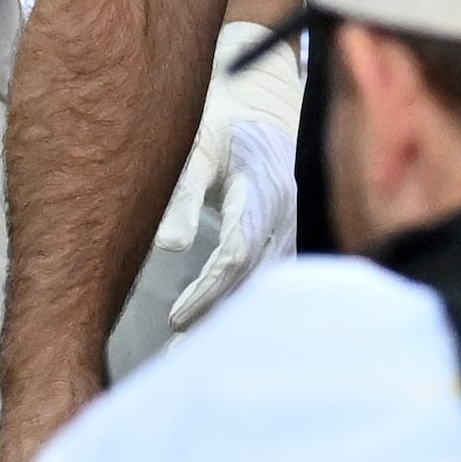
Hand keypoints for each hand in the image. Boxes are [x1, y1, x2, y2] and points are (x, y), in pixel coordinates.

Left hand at [163, 23, 301, 329]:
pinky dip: (247, 304)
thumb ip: (183, 192)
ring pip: (265, 282)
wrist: (264, 103)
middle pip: (253, 277)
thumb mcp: (198, 144)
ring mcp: (293, 223)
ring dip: (231, 318)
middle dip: (215, 317)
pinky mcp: (290, 233)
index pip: (238, 251)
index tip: (176, 320)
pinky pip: (273, 276)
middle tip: (176, 359)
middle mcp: (285, 210)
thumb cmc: (224, 119)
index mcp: (262, 186)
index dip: (208, 290)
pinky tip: (222, 330)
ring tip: (188, 353)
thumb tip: (168, 246)